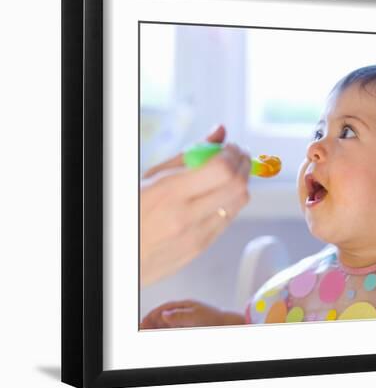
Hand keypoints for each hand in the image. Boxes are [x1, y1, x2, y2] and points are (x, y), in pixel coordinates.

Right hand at [140, 125, 250, 285]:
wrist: (120, 256)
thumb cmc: (131, 211)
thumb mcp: (151, 176)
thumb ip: (189, 154)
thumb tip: (220, 131)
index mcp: (169, 193)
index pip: (222, 170)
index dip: (232, 153)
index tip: (230, 146)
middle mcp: (186, 217)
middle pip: (237, 186)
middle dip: (243, 164)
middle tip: (236, 156)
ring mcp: (196, 236)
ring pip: (238, 203)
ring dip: (240, 183)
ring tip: (228, 174)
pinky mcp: (201, 249)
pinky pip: (228, 220)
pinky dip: (229, 202)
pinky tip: (217, 195)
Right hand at [140, 300, 244, 328]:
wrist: (227, 324)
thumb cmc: (213, 319)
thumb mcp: (195, 316)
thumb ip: (179, 315)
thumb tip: (164, 314)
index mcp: (185, 305)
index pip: (165, 308)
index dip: (153, 314)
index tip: (145, 322)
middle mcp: (184, 310)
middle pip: (164, 315)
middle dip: (152, 321)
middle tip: (142, 328)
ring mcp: (186, 318)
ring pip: (167, 322)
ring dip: (157, 326)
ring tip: (148, 331)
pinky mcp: (189, 325)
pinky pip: (173, 327)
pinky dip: (165, 330)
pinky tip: (161, 333)